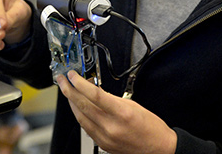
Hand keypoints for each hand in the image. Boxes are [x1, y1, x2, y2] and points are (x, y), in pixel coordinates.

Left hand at [57, 71, 176, 153]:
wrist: (159, 149)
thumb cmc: (150, 127)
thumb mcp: (133, 105)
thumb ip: (112, 98)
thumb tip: (95, 91)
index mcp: (121, 114)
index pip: (94, 95)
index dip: (80, 83)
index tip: (72, 75)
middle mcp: (111, 127)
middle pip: (83, 106)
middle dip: (69, 91)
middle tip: (62, 80)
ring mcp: (105, 138)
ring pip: (80, 117)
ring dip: (72, 102)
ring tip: (67, 91)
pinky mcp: (102, 145)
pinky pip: (86, 127)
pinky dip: (80, 115)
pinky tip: (78, 107)